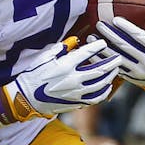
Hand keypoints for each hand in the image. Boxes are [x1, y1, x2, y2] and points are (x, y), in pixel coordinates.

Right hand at [4, 38, 121, 119]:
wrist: (26, 98)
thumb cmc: (34, 75)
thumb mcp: (45, 57)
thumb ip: (61, 49)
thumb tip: (74, 42)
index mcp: (65, 65)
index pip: (87, 53)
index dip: (98, 46)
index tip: (103, 43)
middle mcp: (73, 79)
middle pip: (100, 69)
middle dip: (112, 62)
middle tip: (118, 57)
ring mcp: (76, 92)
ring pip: (101, 84)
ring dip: (110, 76)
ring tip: (115, 70)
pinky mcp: (75, 103)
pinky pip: (95, 98)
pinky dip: (104, 92)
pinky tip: (107, 86)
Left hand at [96, 3, 144, 95]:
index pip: (140, 37)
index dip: (127, 28)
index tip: (115, 19)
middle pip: (126, 46)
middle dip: (111, 35)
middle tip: (99, 24)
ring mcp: (139, 71)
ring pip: (117, 58)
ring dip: (102, 48)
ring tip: (91, 37)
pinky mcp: (129, 77)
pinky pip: (113, 67)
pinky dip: (102, 59)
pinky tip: (93, 51)